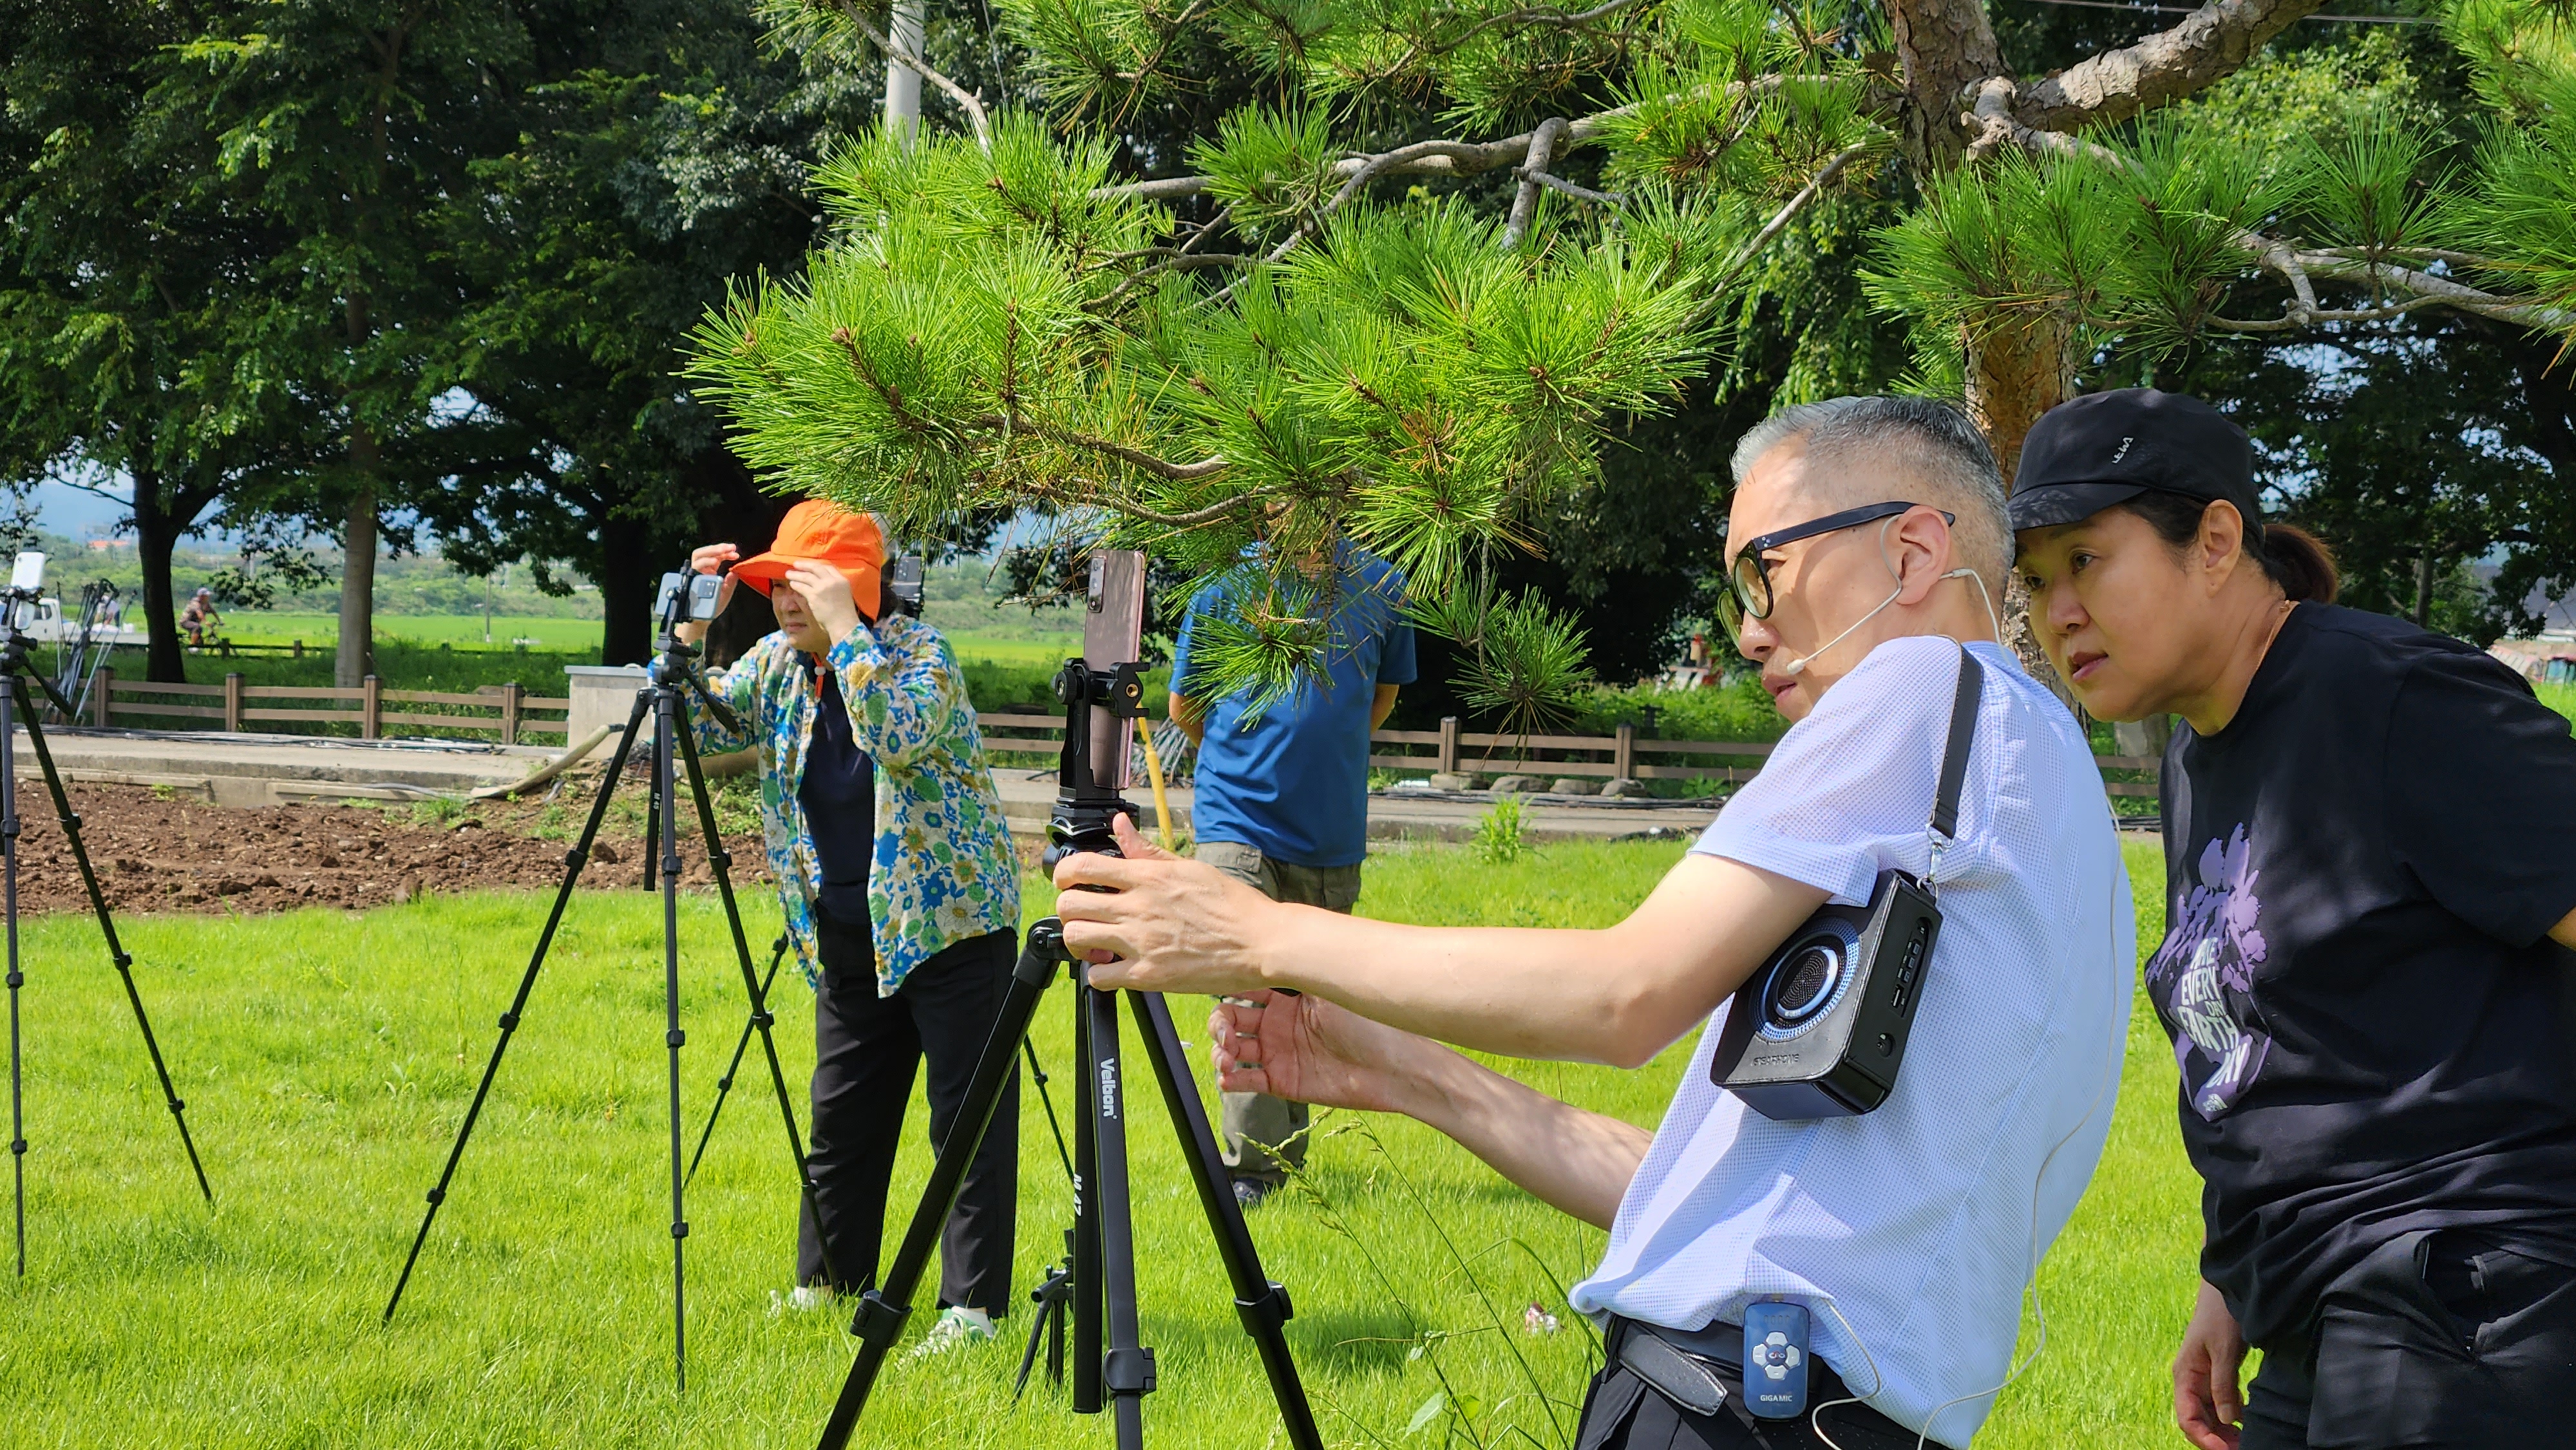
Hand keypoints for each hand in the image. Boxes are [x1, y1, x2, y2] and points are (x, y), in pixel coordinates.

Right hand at [678, 543, 740, 642]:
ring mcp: (695, 573)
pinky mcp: (691, 578)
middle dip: (718, 548)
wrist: (702, 618)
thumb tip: (735, 571)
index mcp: (709, 570)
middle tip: (730, 547)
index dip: (725, 552)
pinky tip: (714, 561)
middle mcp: (701, 570)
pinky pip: (695, 567)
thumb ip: (731, 582)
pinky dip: (705, 562)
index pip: (716, 556)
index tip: (736, 553)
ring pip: (698, 555)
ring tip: (723, 552)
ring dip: (711, 551)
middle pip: (705, 552)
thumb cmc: (713, 605)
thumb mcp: (726, 593)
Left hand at [782, 559, 861, 642]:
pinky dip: (796, 584)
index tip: (810, 566)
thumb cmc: (844, 614)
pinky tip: (792, 584)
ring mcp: (823, 587)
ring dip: (796, 574)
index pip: (829, 567)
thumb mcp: (844, 595)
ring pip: (806, 576)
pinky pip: (802, 587)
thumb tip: (821, 584)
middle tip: (795, 564)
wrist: (843, 624)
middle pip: (816, 568)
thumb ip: (834, 588)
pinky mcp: (814, 595)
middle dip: (805, 565)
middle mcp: (833, 581)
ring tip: (788, 574)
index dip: (818, 565)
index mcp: (842, 580)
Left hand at [1055, 815, 1284, 993]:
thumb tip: (1120, 826)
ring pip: (1077, 938)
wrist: (1261, 941)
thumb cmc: (1233, 905)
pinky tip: (1114, 966)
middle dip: (1069, 909)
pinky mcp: (1149, 975)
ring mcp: (1141, 942)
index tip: (1069, 882)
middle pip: (1069, 905)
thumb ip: (1148, 851)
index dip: (1064, 874)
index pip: (1082, 867)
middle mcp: (1138, 908)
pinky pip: (1099, 976)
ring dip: (1079, 941)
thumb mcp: (1190, 868)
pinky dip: (1099, 973)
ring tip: (1096, 942)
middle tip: (1085, 915)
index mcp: (1148, 877)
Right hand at [1211, 990, 1435, 1115]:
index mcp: (1287, 996)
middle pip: (1230, 1019)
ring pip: (1231, 1049)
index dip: (1227, 987)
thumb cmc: (1367, 1022)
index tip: (1216, 988)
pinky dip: (1230, 1079)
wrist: (1392, 1067)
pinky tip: (1228, 1077)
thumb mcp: (1330, 989)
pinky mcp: (1281, 1081)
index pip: (1244, 987)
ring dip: (1220, 1052)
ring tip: (1227, 1059)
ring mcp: (1277, 1052)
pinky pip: (1246, 1080)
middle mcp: (1277, 1022)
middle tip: (1226, 1035)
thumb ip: (1296, 970)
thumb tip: (1267, 940)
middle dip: (1218, 1025)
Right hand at [2174, 1280, 2247, 1449]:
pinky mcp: (2216, 1373)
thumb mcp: (2224, 1351)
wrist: (2227, 1289)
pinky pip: (2220, 1403)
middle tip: (2244, 1448)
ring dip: (2226, 1431)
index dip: (2204, 1439)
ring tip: (2248, 1440)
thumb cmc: (2221, 1316)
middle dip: (2217, 1439)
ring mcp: (2203, 1377)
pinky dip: (2233, 1416)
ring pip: (2210, 1415)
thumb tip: (2228, 1421)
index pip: (2187, 1419)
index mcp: (2185, 1375)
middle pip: (2198, 1421)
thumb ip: (2223, 1386)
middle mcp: (2191, 1380)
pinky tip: (2248, 1420)